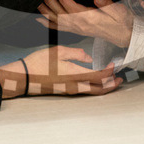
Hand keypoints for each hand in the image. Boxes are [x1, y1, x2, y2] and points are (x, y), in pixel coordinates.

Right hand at [0, 46, 120, 97]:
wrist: (25, 77)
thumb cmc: (39, 63)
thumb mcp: (58, 51)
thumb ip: (76, 53)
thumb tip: (88, 58)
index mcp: (74, 75)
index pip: (99, 77)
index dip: (109, 72)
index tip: (114, 64)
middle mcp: (75, 86)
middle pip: (99, 90)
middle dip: (111, 85)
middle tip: (119, 78)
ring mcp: (70, 90)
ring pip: (93, 92)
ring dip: (104, 87)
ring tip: (111, 80)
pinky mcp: (66, 91)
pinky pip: (85, 92)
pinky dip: (94, 88)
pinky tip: (94, 81)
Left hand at [38, 0, 134, 47]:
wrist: (124, 35)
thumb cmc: (121, 21)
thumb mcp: (119, 11)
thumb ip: (108, 4)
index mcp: (90, 18)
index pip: (73, 7)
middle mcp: (81, 25)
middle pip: (61, 13)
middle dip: (50, 3)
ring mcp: (78, 28)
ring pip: (58, 21)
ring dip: (46, 13)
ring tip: (37, 4)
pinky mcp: (78, 30)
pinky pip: (61, 28)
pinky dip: (49, 23)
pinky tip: (40, 19)